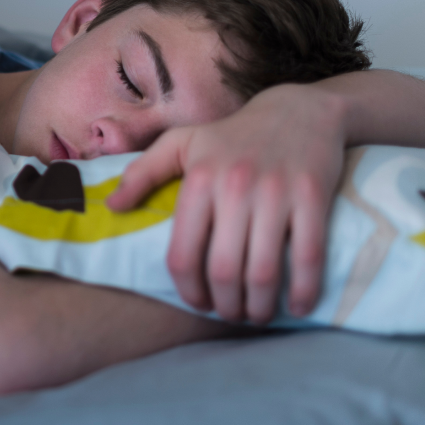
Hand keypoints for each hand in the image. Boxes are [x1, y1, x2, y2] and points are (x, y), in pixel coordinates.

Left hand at [106, 83, 347, 323]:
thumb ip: (143, 173)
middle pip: (223, 270)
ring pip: (264, 272)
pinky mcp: (312, 197)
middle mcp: (235, 186)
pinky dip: (303, 292)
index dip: (188, 290)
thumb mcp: (181, 143)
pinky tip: (298, 306)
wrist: (298, 110)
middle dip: (225, 306)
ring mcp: (276, 192)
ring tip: (257, 314)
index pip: (183, 253)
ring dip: (260, 307)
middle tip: (229, 313)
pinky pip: (309, 257)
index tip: (197, 303)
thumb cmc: (232, 135)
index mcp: (199, 178)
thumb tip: (111, 205)